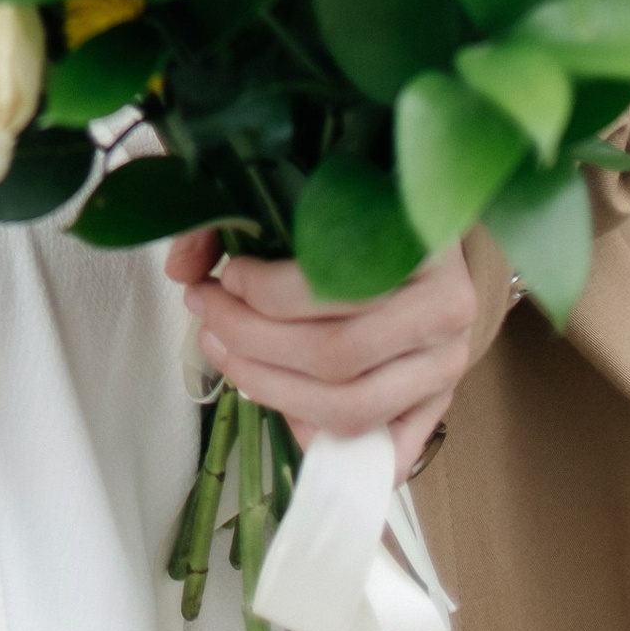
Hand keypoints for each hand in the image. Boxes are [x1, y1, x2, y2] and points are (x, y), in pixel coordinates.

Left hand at [165, 228, 478, 477]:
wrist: (425, 222)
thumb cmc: (360, 200)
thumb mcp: (307, 180)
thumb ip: (237, 210)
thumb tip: (181, 267)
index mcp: (424, 243)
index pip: (339, 284)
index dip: (268, 292)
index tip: (224, 276)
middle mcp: (448, 309)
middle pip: (336, 353)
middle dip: (252, 341)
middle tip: (206, 313)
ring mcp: (447, 364)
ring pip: (351, 407)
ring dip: (269, 388)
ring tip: (223, 351)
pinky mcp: (438, 405)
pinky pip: (379, 450)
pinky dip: (323, 437)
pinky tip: (278, 404)